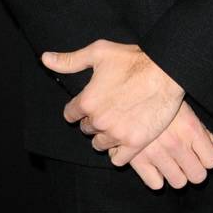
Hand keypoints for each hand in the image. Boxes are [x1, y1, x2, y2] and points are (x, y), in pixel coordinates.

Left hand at [43, 39, 186, 162]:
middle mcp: (99, 121)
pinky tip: (126, 140)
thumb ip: (69, 60)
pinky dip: (119, 152)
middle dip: (95, 121)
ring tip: (119, 124)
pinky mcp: (135, 143)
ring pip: (100, 145)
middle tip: (111, 109)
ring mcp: (117, 134)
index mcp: (87, 101)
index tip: (93, 102)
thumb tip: (45, 59)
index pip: (70, 115)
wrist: (167, 72)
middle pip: (86, 129)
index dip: (80, 108)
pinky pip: (118, 159)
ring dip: (106, 136)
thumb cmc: (133, 60)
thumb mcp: (99, 52)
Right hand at [123, 100, 212, 190]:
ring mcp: (156, 153)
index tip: (201, 154)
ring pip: (179, 182)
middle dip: (195, 170)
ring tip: (172, 163)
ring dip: (177, 175)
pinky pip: (155, 184)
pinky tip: (155, 166)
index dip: (208, 158)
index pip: (212, 161)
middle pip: (198, 176)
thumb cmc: (162, 102)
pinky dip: (156, 178)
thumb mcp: (188, 112)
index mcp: (191, 130)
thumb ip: (207, 133)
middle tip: (187, 161)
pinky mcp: (137, 160)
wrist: (130, 94)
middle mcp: (176, 143)